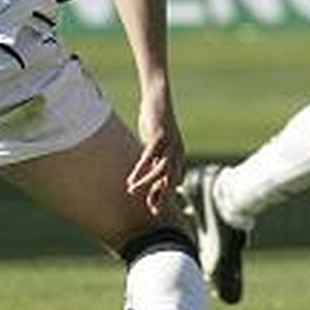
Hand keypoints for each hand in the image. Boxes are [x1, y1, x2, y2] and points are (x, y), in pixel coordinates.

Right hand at [126, 88, 182, 214]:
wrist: (159, 98)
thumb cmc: (155, 121)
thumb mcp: (156, 143)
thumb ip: (154, 157)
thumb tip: (146, 172)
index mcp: (178, 156)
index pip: (173, 182)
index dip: (164, 195)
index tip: (152, 208)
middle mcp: (177, 153)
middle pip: (171, 181)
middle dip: (161, 196)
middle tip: (151, 210)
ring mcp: (169, 146)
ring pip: (161, 171)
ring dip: (147, 184)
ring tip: (132, 191)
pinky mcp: (160, 137)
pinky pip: (150, 158)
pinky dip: (141, 169)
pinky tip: (131, 178)